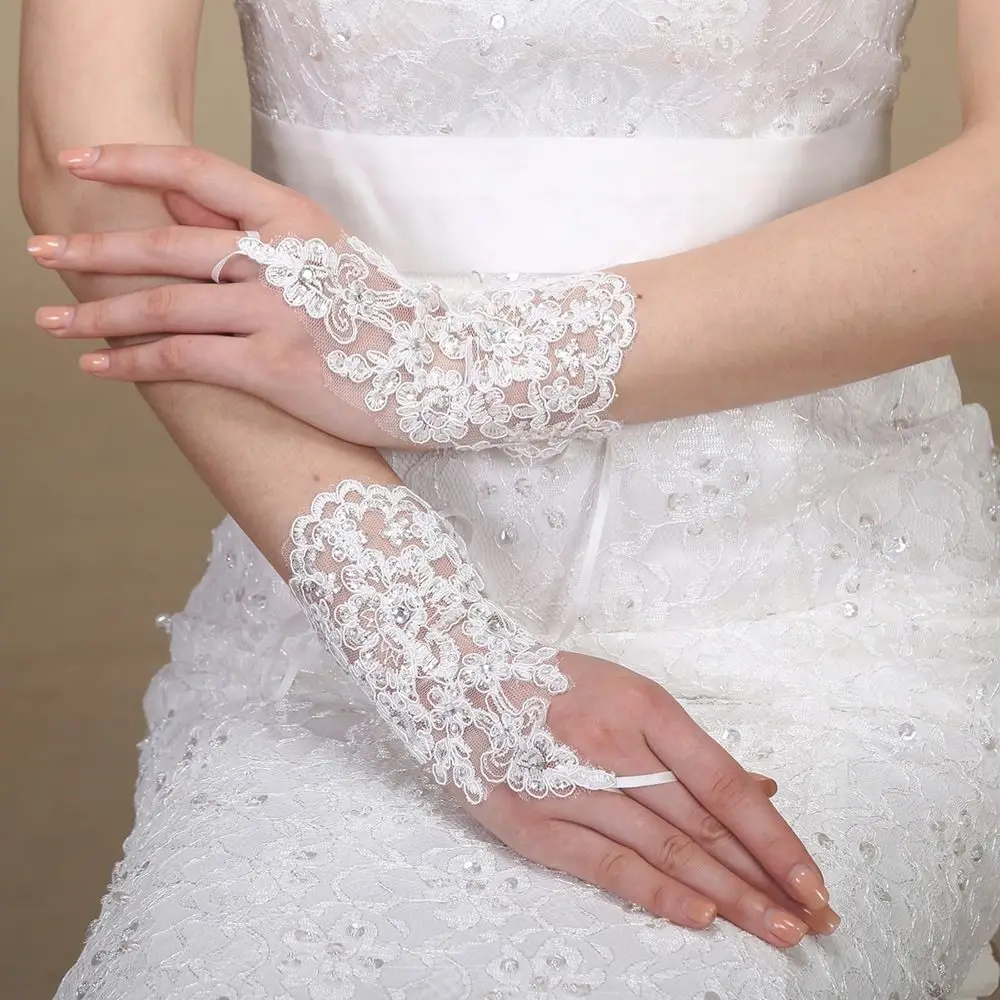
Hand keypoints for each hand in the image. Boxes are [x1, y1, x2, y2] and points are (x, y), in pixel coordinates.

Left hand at [30, 144, 637, 457]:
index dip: (133, 160)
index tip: (81, 160)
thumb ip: (254, 231)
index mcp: (296, 219)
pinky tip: (102, 367)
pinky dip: (138, 362)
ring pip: (167, 306)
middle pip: (168, 242)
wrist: (442, 374)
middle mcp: (284, 259)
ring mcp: (280, 314)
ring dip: (101, 314)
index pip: (199, 170)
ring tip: (53, 323)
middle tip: (40, 249)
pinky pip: (188, 360)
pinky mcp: (277, 368)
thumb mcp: (327, 257)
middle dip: (96, 247)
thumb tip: (177, 208)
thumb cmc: (382, 317)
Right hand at [460, 650, 839, 946]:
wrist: (458, 676)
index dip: (773, 836)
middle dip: (764, 876)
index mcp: (643, 708)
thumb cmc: (552, 685)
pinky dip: (656, 892)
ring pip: (666, 850)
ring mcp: (572, 788)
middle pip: (703, 824)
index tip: (813, 878)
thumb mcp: (628, 694)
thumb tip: (762, 790)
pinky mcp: (534, 824)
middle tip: (814, 919)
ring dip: (728, 895)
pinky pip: (606, 864)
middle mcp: (613, 747)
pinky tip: (700, 918)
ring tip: (778, 931)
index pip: (723, 783)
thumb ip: (690, 749)